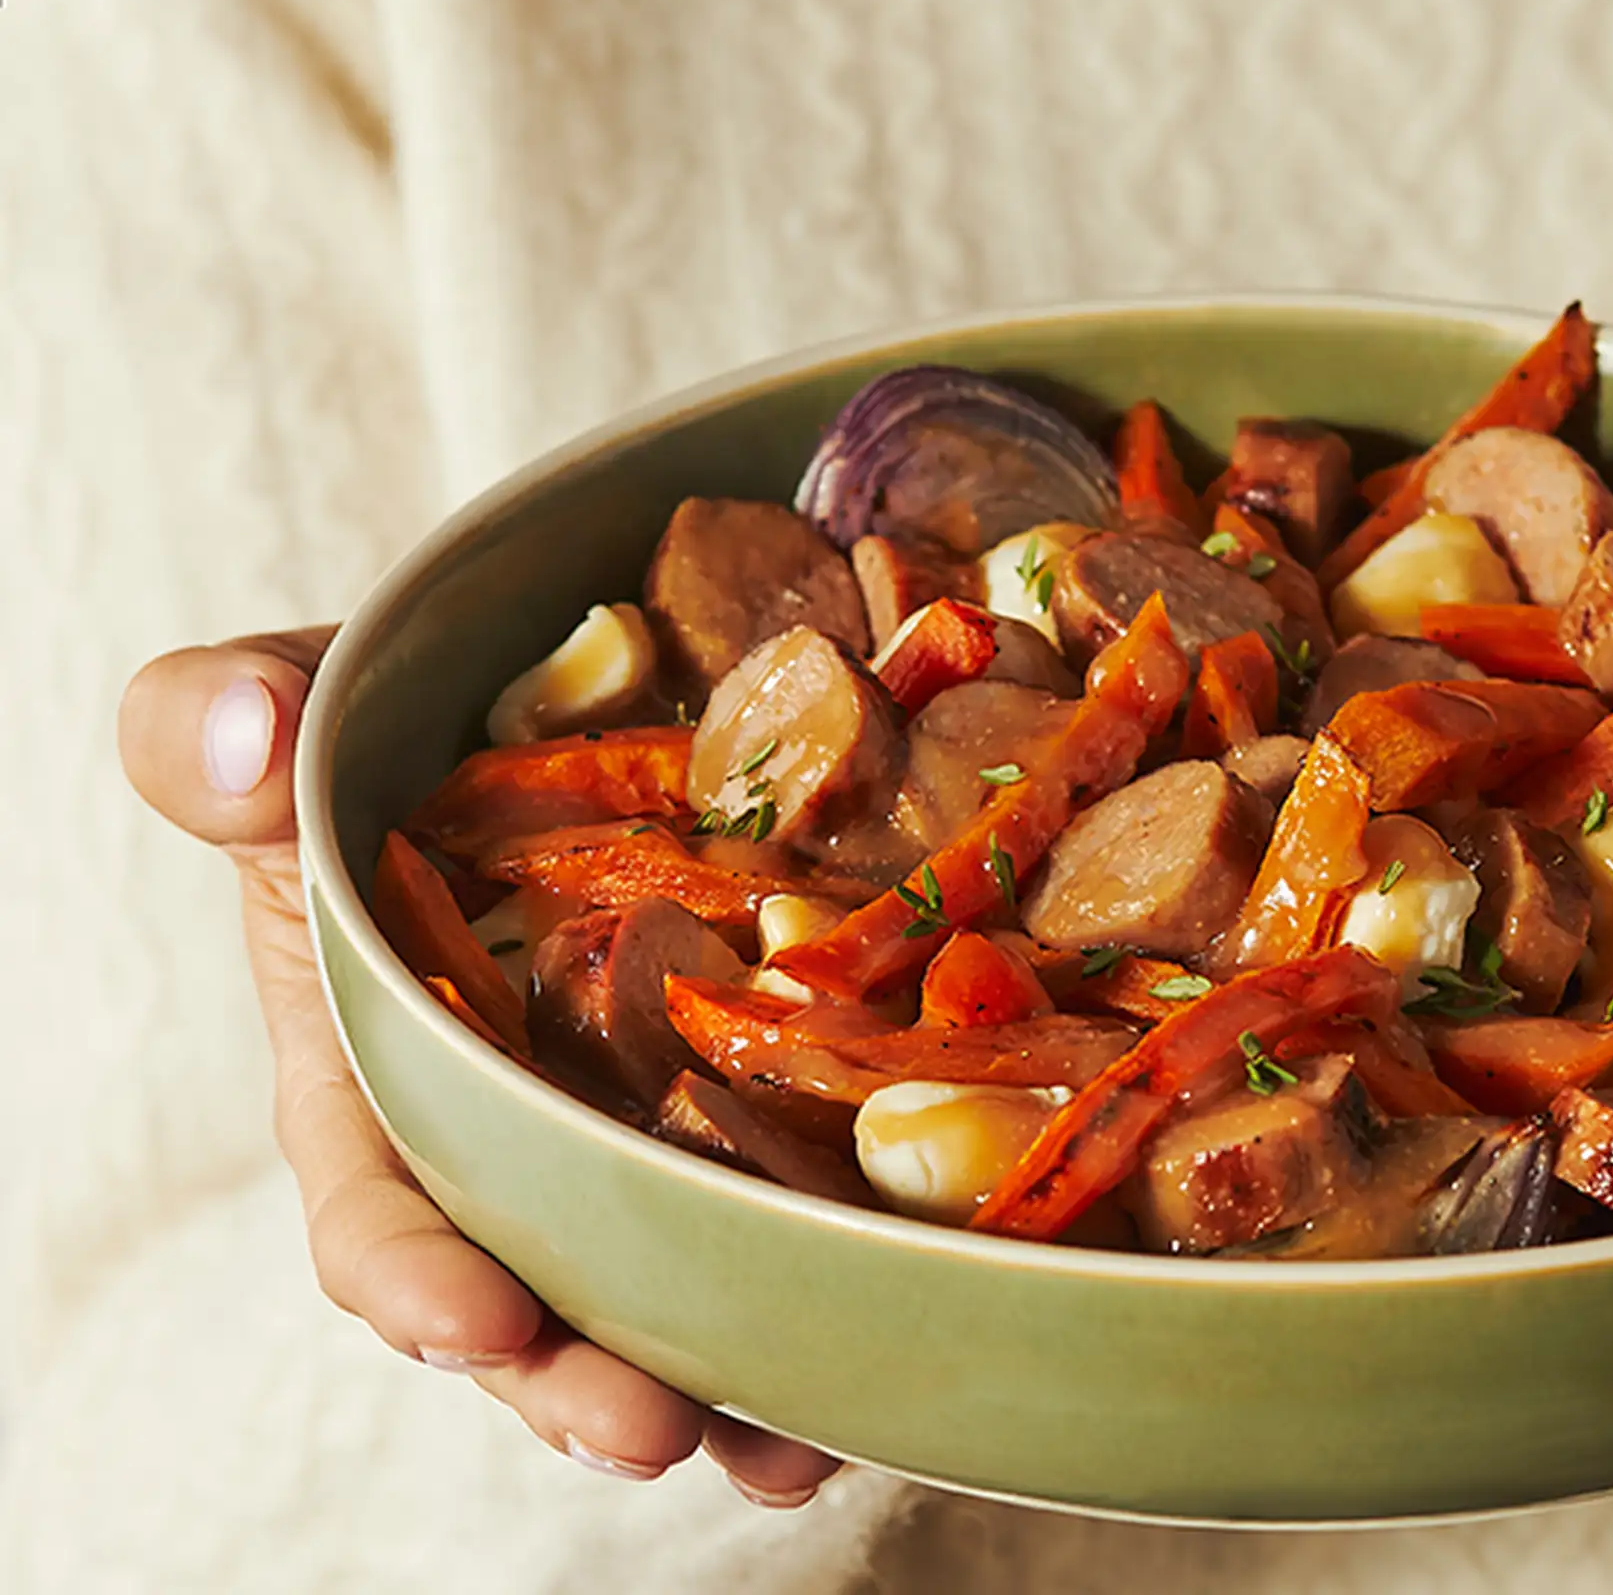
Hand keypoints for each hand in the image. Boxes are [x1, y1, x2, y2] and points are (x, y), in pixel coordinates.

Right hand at [120, 629, 844, 1507]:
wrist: (569, 660)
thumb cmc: (400, 704)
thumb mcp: (300, 698)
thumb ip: (220, 720)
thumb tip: (229, 735)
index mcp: (380, 1068)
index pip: (379, 1206)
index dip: (419, 1283)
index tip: (482, 1326)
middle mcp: (513, 1123)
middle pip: (538, 1287)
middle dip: (587, 1379)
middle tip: (664, 1429)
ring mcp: (637, 1111)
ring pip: (673, 1274)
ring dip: (726, 1375)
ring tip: (800, 1443)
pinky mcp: (752, 1074)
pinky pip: (790, 1177)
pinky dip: (834, 1256)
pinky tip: (901, 1315)